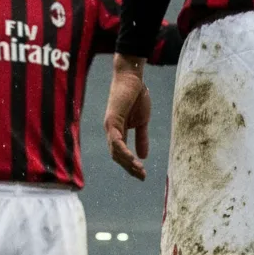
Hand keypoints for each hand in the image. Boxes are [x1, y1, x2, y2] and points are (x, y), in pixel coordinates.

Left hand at [104, 54, 150, 180]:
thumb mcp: (142, 121)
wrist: (133, 78)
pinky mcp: (111, 121)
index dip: (131, 166)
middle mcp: (111, 132)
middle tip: (142, 177)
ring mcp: (110, 127)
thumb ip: (141, 138)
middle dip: (130, 168)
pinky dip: (123, 151)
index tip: (142, 175)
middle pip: (117, 157)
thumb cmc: (137, 96)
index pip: (122, 155)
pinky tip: (132, 159)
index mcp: (118, 133)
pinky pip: (116, 141)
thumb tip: (143, 156)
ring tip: (139, 170)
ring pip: (116, 152)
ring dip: (127, 163)